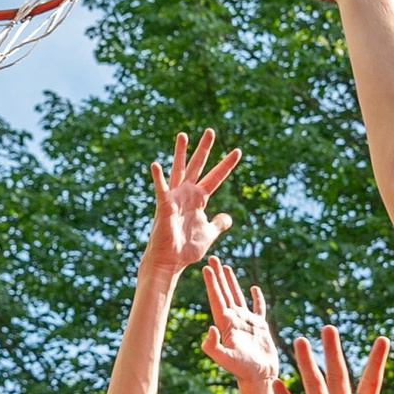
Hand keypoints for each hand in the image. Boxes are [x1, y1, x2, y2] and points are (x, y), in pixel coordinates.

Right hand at [145, 127, 240, 283]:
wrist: (171, 262)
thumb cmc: (186, 249)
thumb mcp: (208, 234)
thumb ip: (218, 224)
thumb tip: (228, 217)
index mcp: (198, 199)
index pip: (215, 177)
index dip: (226, 165)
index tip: (238, 151)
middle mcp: (186, 194)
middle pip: (198, 166)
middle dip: (204, 149)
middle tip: (210, 131)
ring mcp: (174, 198)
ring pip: (179, 170)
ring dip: (181, 153)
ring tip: (183, 135)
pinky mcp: (164, 206)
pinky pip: (161, 189)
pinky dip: (158, 178)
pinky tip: (155, 165)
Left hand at [201, 255, 280, 393]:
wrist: (259, 378)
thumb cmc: (244, 371)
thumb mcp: (227, 359)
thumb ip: (214, 347)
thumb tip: (210, 329)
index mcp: (225, 324)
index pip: (217, 299)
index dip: (211, 283)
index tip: (206, 268)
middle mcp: (234, 320)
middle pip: (224, 293)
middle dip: (218, 276)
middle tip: (212, 258)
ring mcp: (246, 322)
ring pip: (237, 296)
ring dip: (231, 282)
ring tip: (226, 267)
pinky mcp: (259, 327)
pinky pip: (257, 308)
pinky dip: (256, 297)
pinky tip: (253, 288)